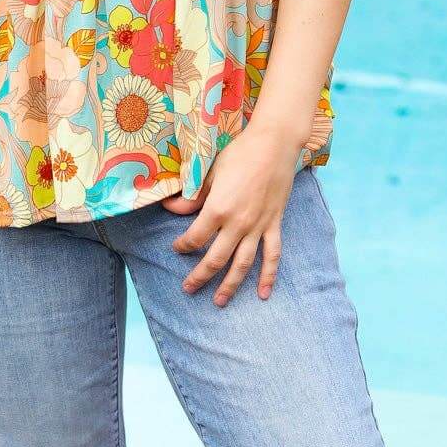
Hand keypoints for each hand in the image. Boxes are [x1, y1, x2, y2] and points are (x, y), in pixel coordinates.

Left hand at [161, 123, 298, 303]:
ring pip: (242, 264)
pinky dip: (268, 276)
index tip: (177, 248)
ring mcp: (258, 226)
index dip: (183, 246)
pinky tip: (263, 293)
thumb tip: (171, 208)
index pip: (195, 238)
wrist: (274, 145)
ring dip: (230, 285)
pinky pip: (272, 255)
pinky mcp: (274, 224)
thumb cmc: (239, 154)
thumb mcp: (210, 173)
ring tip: (219, 301)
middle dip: (199, 276)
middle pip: (216, 259)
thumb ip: (192, 196)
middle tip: (188, 289)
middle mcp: (238, 223)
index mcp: (218, 209)